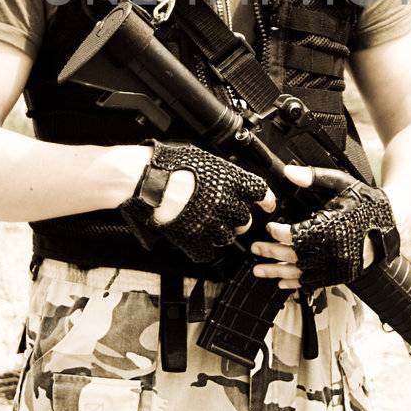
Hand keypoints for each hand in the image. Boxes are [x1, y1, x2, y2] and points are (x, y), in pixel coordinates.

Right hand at [121, 141, 275, 264]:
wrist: (144, 178)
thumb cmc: (169, 163)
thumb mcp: (203, 158)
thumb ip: (222, 171)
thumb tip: (231, 176)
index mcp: (230, 180)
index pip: (261, 193)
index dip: (265, 200)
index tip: (266, 204)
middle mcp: (224, 202)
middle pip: (245, 220)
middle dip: (239, 218)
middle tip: (227, 214)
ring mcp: (209, 223)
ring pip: (228, 237)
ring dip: (221, 232)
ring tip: (208, 225)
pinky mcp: (192, 238)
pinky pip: (207, 252)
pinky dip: (204, 248)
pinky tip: (197, 239)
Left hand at [250, 164, 396, 289]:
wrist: (391, 222)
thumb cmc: (364, 201)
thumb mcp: (340, 183)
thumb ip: (314, 178)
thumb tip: (289, 172)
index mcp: (331, 228)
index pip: (296, 235)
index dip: (278, 233)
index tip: (269, 228)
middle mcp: (333, 251)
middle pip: (294, 256)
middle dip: (271, 252)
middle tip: (255, 249)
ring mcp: (337, 267)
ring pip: (301, 273)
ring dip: (277, 272)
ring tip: (259, 271)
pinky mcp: (341, 275)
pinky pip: (314, 283)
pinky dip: (296, 283)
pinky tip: (282, 282)